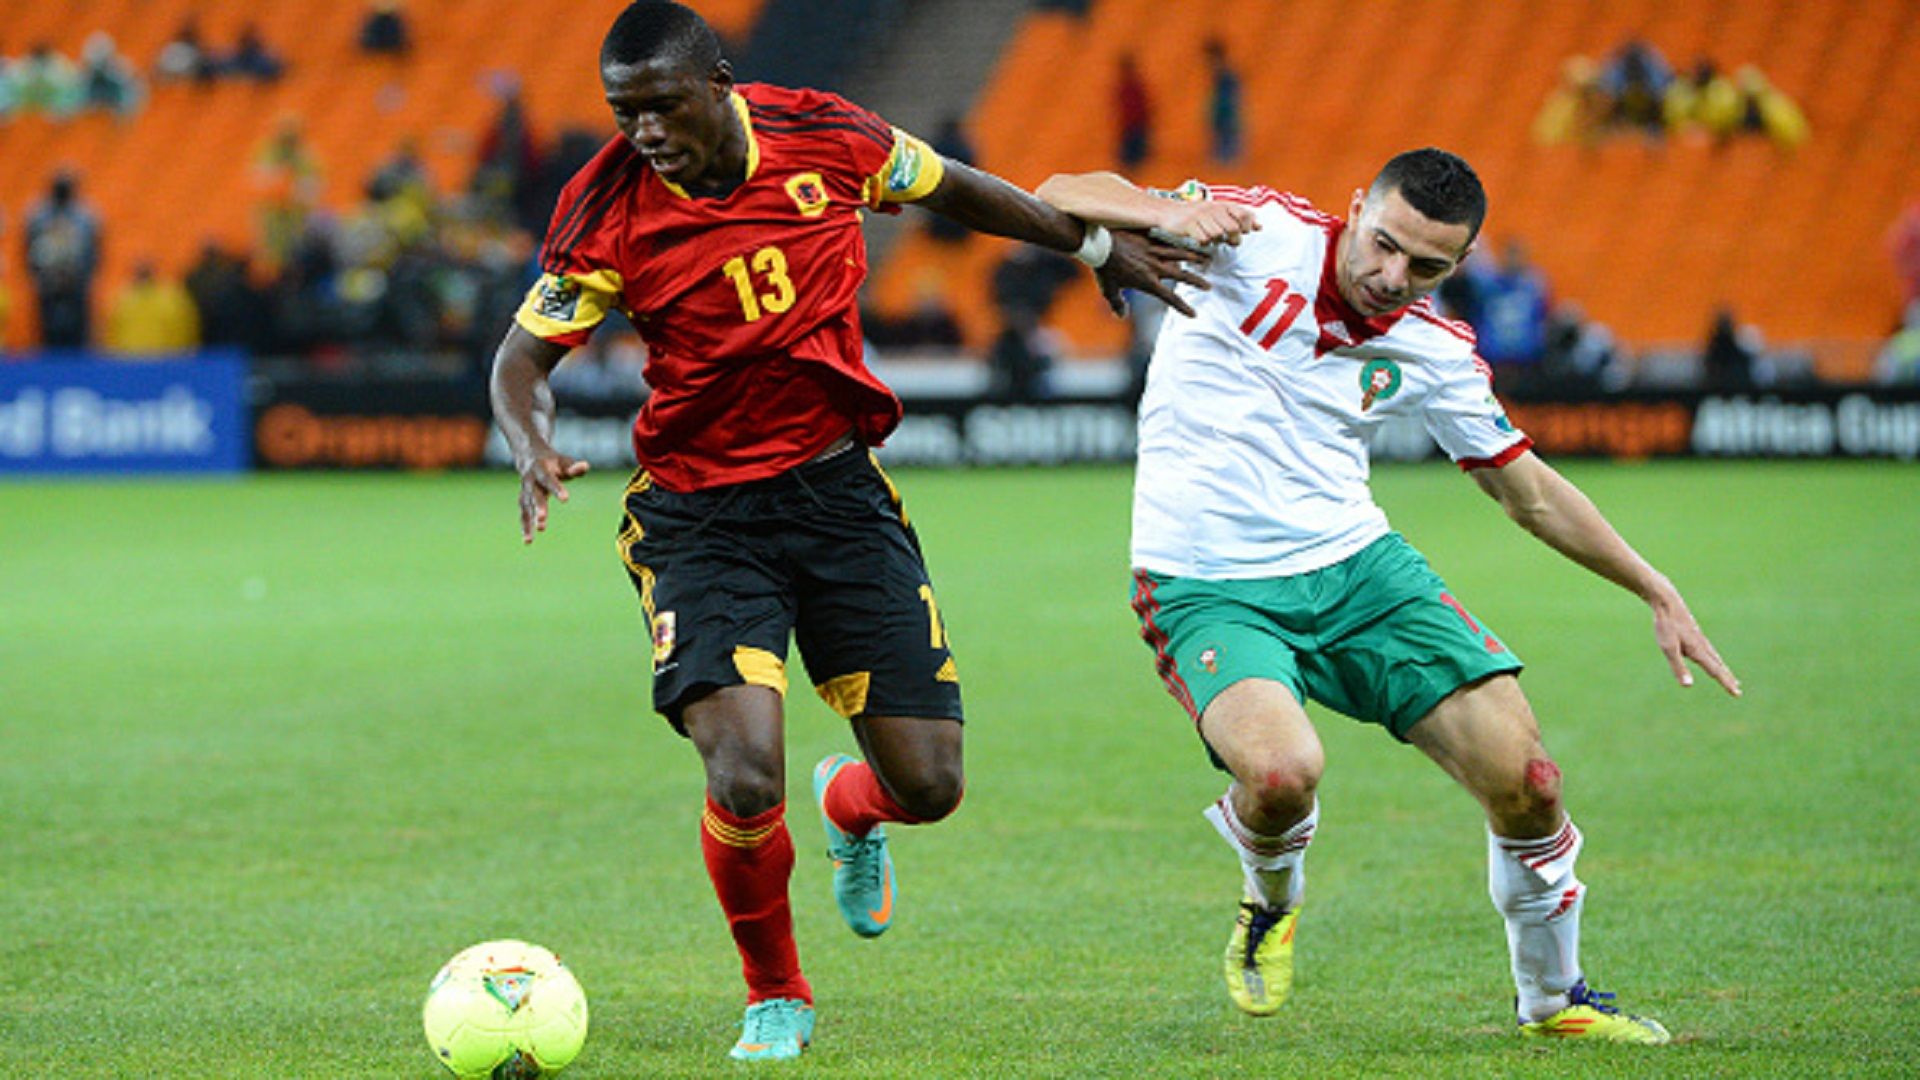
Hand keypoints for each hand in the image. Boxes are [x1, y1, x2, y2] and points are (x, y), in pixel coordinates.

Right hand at [517, 451, 589, 543]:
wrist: (530, 457)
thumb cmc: (552, 462)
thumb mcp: (563, 461)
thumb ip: (574, 467)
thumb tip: (584, 466)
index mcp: (540, 469)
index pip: (548, 479)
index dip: (556, 488)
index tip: (565, 499)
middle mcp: (530, 481)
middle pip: (535, 495)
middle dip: (539, 507)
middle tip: (543, 519)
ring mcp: (525, 492)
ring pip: (526, 507)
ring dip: (529, 521)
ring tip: (535, 535)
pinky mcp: (524, 501)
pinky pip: (523, 515)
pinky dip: (525, 527)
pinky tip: (528, 541)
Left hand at [1095, 230, 1211, 317]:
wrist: (1099, 243)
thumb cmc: (1103, 267)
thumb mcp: (1109, 289)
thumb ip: (1117, 303)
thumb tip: (1120, 315)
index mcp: (1147, 282)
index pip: (1170, 298)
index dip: (1183, 307)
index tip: (1193, 314)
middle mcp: (1154, 267)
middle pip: (1181, 275)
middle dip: (1196, 281)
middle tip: (1208, 286)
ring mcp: (1154, 250)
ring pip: (1179, 254)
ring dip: (1194, 257)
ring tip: (1206, 258)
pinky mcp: (1150, 237)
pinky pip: (1168, 240)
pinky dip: (1179, 241)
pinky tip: (1187, 239)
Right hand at [1160, 199, 1258, 247]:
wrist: (1168, 212)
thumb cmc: (1195, 215)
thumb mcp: (1217, 212)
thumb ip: (1237, 217)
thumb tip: (1259, 226)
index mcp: (1221, 204)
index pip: (1243, 214)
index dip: (1247, 226)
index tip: (1245, 231)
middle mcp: (1212, 208)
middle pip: (1233, 228)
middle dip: (1234, 239)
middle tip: (1230, 242)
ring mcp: (1200, 216)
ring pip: (1218, 235)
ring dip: (1217, 241)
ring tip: (1212, 238)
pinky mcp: (1189, 224)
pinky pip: (1203, 239)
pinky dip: (1203, 243)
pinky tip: (1201, 240)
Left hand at [1649, 589, 1740, 695]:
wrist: (1666, 602)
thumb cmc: (1666, 625)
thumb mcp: (1668, 648)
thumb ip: (1678, 667)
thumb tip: (1688, 685)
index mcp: (1698, 651)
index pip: (1715, 671)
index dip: (1726, 683)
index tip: (1737, 693)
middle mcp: (1702, 645)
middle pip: (1718, 665)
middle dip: (1727, 678)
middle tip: (1737, 689)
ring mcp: (1699, 638)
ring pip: (1714, 657)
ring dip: (1722, 668)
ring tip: (1728, 676)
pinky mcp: (1694, 633)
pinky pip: (1708, 649)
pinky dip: (1714, 658)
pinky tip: (1710, 656)